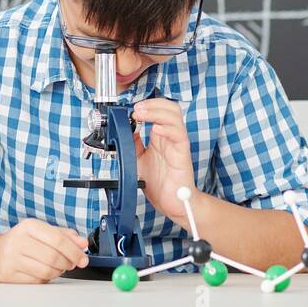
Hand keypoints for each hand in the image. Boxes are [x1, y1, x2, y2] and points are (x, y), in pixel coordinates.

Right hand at [0, 218, 88, 283]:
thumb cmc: (21, 242)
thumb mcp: (42, 232)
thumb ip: (64, 236)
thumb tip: (83, 244)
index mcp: (29, 226)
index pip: (58, 239)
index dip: (74, 251)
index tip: (83, 258)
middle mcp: (18, 240)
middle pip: (53, 257)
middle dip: (68, 263)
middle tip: (71, 264)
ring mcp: (11, 258)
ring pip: (46, 271)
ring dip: (58, 272)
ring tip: (57, 267)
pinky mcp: (8, 275)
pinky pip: (37, 281)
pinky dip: (45, 279)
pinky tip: (43, 272)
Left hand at [130, 98, 195, 223]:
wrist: (171, 202)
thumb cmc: (159, 183)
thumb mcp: (137, 159)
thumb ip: (132, 143)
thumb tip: (125, 129)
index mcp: (160, 136)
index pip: (159, 110)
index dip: (147, 105)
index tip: (131, 109)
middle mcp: (170, 137)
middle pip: (170, 108)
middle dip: (152, 104)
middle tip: (136, 109)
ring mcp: (177, 143)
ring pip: (175, 117)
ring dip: (156, 112)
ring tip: (141, 114)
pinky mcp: (182, 153)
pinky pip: (179, 135)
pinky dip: (167, 128)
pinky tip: (155, 129)